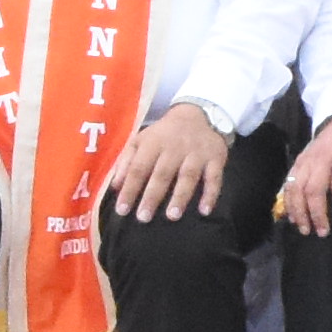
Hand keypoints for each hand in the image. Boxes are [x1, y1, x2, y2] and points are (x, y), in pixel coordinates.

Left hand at [104, 103, 235, 221]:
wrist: (198, 114)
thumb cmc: (163, 134)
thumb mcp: (141, 140)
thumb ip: (126, 162)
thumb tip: (115, 187)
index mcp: (153, 143)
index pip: (138, 168)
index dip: (130, 189)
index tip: (122, 210)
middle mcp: (175, 147)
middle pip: (162, 173)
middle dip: (152, 196)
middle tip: (143, 218)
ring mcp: (197, 153)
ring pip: (188, 176)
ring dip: (180, 196)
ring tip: (172, 216)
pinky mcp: (216, 158)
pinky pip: (215, 177)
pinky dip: (211, 194)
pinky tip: (204, 211)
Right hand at [279, 112, 331, 237]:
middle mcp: (321, 158)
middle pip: (314, 188)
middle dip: (317, 213)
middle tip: (323, 232)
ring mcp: (306, 159)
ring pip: (297, 187)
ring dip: (299, 210)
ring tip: (305, 229)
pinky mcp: (297, 161)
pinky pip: (288, 183)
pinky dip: (288, 201)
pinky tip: (292, 216)